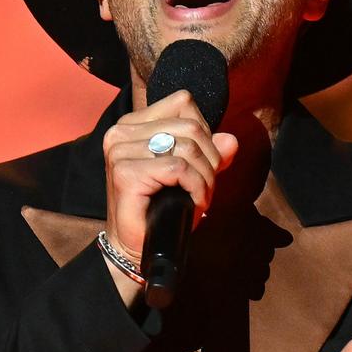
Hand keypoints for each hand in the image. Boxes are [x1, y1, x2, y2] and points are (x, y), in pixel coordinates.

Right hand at [103, 90, 237, 265]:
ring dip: (205, 176)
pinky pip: (179, 168)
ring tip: (201, 196)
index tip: (203, 163)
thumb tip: (231, 140)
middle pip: (190, 126)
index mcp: (134, 124)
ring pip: (187, 146)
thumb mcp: (193, 176)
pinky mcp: (126, 173)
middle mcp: (122, 132)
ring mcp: (120, 151)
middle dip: (210, 159)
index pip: (183, 104)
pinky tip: (195, 202)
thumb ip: (211, 155)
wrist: (138, 247)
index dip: (205, 133)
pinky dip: (196, 186)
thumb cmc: (163, 210)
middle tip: (206, 186)